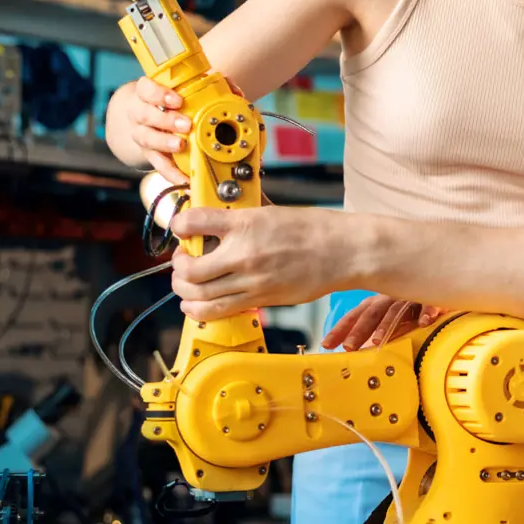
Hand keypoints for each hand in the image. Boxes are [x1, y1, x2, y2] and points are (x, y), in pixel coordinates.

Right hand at [116, 76, 245, 184]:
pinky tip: (184, 177)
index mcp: (147, 93)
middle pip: (146, 115)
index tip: (177, 100)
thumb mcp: (182, 88)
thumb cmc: (169, 100)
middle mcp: (140, 113)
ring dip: (165, 143)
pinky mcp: (149, 153)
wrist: (147, 116)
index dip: (160, 94)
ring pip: (147, 139)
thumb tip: (235, 93)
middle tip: (186, 124)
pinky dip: (171, 172)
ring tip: (181, 146)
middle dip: (167, 120)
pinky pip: (158, 164)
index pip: (146, 89)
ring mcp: (142, 134)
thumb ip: (209, 86)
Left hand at [170, 205, 353, 319]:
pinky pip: (217, 311)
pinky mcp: (261, 300)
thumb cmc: (316, 229)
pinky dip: (198, 308)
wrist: (345, 252)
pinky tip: (196, 302)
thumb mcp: (273, 212)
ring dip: (184, 288)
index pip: (192, 223)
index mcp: (246, 223)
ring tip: (188, 281)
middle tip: (184, 259)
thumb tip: (221, 216)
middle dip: (178, 264)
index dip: (179, 225)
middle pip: (188, 268)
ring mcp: (252, 281)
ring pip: (197, 294)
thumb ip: (243, 218)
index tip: (182, 228)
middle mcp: (244, 254)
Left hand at [321, 295, 444, 351]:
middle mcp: (390, 298)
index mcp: (377, 303)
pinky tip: (423, 323)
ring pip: (396, 310)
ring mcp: (410, 297)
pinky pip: (427, 304)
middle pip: (371, 314)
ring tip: (377, 341)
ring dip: (386, 325)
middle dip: (359, 331)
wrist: (437, 281)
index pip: (355, 316)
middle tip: (349, 347)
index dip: (340, 329)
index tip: (326, 345)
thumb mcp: (390, 315)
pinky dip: (425, 312)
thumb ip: (375, 329)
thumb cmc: (411, 303)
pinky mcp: (431, 297)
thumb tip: (355, 349)